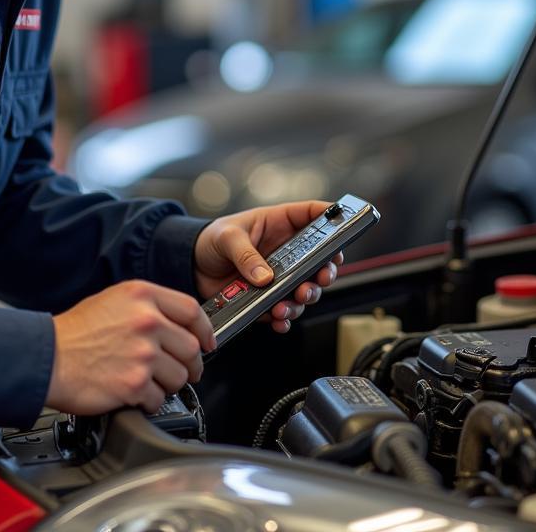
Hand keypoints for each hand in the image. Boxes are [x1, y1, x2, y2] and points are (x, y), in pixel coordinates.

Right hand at [46, 280, 215, 414]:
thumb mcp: (114, 300)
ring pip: (179, 376)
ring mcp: (142, 353)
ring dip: (168, 385)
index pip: (192, 311)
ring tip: (149, 382)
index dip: (205, 330)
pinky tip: (134, 394)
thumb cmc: (75, 332)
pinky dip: (149, 402)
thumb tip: (177, 325)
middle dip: (190, 364)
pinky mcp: (134, 384)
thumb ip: (148, 307)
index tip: (207, 342)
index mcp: (142, 296)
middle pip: (191, 347)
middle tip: (183, 371)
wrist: (46, 357)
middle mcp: (146, 321)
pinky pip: (159, 399)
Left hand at [194, 200, 343, 333]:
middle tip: (319, 279)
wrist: (191, 266)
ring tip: (288, 304)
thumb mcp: (226, 237)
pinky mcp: (267, 298)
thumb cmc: (210, 240)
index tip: (345, 227)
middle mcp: (285, 250)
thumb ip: (245, 255)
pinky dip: (284, 318)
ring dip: (303, 298)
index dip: (333, 218)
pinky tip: (278, 320)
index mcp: (279, 224)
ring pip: (306, 288)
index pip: (313, 215)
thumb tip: (265, 277)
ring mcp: (279, 276)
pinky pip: (284, 310)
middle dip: (325, 271)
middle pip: (319, 259)